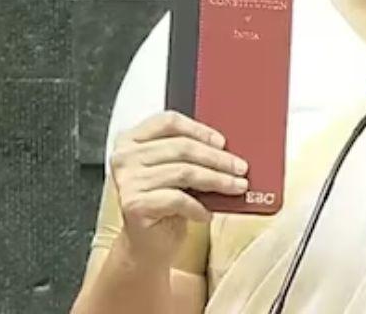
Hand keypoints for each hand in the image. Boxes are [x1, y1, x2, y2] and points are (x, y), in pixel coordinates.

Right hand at [108, 111, 248, 267]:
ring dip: (217, 180)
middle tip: (241, 168)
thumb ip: (191, 155)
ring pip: (184, 172)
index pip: (169, 122)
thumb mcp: (176, 172)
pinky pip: (177, 199)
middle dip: (217, 158)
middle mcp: (124, 157)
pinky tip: (208, 213)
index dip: (199, 130)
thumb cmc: (164, 204)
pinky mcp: (134, 204)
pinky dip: (198, 206)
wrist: (146, 244)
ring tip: (236, 187)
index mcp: (132, 139)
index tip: (222, 142)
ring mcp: (127, 181)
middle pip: (181, 147)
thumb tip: (229, 149)